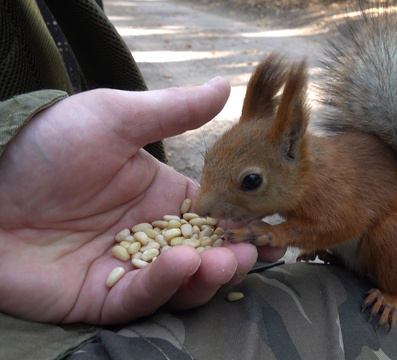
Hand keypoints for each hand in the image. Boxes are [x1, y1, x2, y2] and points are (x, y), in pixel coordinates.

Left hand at [0, 79, 284, 324]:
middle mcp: (151, 235)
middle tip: (255, 249)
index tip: (271, 225)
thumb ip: (173, 110)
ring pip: (183, 282)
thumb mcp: (115, 118)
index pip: (215, 215)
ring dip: (210, 274)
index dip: (244, 222)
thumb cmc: (47, 149)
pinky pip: (142, 298)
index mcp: (162, 197)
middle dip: (235, 254)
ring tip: (225, 259)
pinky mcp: (103, 298)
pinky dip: (165, 284)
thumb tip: (225, 86)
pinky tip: (181, 262)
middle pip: (207, 253)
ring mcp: (129, 268)